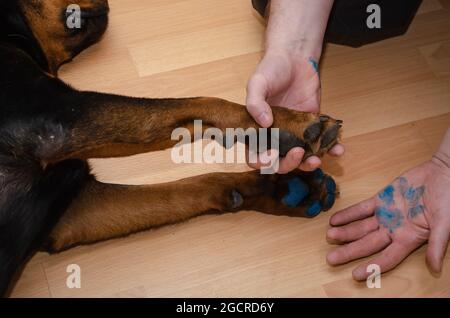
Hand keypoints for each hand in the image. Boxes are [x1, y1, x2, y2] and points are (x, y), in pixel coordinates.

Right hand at [246, 50, 343, 172]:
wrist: (295, 57)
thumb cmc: (271, 69)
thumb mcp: (257, 83)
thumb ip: (255, 102)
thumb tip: (264, 123)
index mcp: (256, 130)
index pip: (254, 155)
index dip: (261, 161)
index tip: (272, 155)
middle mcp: (275, 136)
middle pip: (279, 162)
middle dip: (288, 164)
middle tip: (299, 153)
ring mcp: (295, 133)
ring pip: (300, 158)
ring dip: (308, 164)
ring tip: (317, 160)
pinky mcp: (313, 127)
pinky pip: (321, 143)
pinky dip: (330, 149)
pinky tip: (338, 149)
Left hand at [326, 158, 449, 279]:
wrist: (443, 173)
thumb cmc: (447, 199)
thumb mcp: (445, 222)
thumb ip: (437, 244)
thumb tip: (435, 268)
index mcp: (409, 238)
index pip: (387, 258)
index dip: (372, 267)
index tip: (355, 275)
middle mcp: (394, 230)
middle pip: (368, 244)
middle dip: (349, 252)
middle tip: (330, 259)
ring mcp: (385, 215)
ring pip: (361, 227)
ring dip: (345, 233)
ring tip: (329, 236)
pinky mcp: (381, 199)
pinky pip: (361, 209)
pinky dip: (348, 214)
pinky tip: (334, 220)